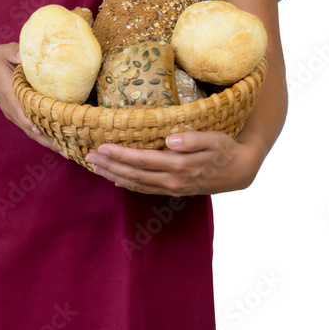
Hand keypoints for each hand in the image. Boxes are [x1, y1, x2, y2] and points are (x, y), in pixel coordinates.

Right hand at [0, 41, 62, 153]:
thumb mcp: (3, 52)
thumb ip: (13, 52)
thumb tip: (22, 56)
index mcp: (9, 95)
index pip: (22, 113)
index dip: (34, 123)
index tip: (47, 132)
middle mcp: (11, 108)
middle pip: (30, 129)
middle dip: (46, 139)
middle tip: (66, 148)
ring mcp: (13, 113)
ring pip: (31, 131)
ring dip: (46, 140)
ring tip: (66, 149)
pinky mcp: (17, 114)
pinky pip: (30, 127)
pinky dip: (43, 135)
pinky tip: (57, 139)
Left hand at [86, 130, 259, 195]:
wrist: (240, 170)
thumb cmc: (225, 149)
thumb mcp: (214, 139)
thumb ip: (192, 139)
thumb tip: (169, 140)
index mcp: (179, 167)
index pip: (142, 160)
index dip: (121, 154)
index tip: (103, 146)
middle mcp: (172, 181)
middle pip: (134, 174)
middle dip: (110, 165)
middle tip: (89, 156)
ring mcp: (171, 188)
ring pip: (136, 184)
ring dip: (114, 175)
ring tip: (95, 167)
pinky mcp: (173, 190)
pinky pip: (145, 189)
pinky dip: (129, 185)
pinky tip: (116, 180)